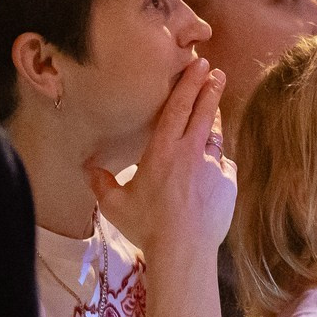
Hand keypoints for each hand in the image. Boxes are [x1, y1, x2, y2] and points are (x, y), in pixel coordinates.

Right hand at [88, 56, 234, 263]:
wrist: (183, 251)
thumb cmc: (147, 227)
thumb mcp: (115, 206)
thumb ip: (101, 184)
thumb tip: (87, 170)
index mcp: (162, 150)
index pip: (178, 108)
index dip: (189, 84)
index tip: (200, 65)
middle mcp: (189, 152)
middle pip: (203, 111)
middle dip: (210, 88)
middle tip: (216, 72)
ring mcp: (212, 167)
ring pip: (215, 137)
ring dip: (216, 120)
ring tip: (216, 110)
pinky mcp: (228, 184)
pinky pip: (224, 168)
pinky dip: (218, 166)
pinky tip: (214, 172)